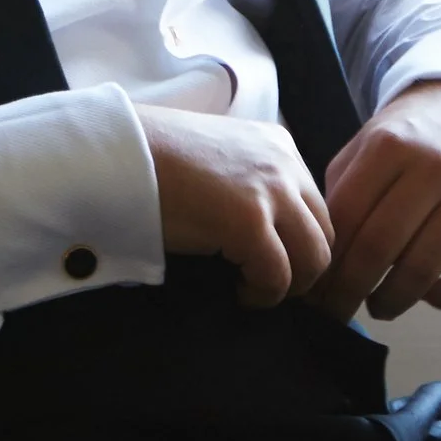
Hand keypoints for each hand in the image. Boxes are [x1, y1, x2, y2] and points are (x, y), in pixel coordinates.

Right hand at [136, 103, 334, 307]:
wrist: (116, 152)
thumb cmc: (153, 157)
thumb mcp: (219, 158)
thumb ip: (249, 182)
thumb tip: (265, 230)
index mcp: (278, 146)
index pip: (315, 206)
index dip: (302, 243)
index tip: (282, 268)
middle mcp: (284, 164)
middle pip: (324, 233)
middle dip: (305, 269)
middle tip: (275, 289)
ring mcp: (270, 191)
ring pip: (314, 258)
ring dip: (290, 285)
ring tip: (256, 290)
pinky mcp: (248, 221)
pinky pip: (278, 276)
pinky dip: (263, 295)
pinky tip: (239, 293)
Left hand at [305, 80, 440, 322]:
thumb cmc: (411, 135)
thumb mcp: (367, 143)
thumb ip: (340, 191)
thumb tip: (321, 260)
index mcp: (389, 145)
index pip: (345, 219)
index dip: (325, 264)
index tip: (314, 292)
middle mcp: (434, 166)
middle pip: (379, 249)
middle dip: (349, 292)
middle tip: (336, 313)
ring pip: (424, 269)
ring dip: (392, 300)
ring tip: (377, 306)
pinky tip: (427, 294)